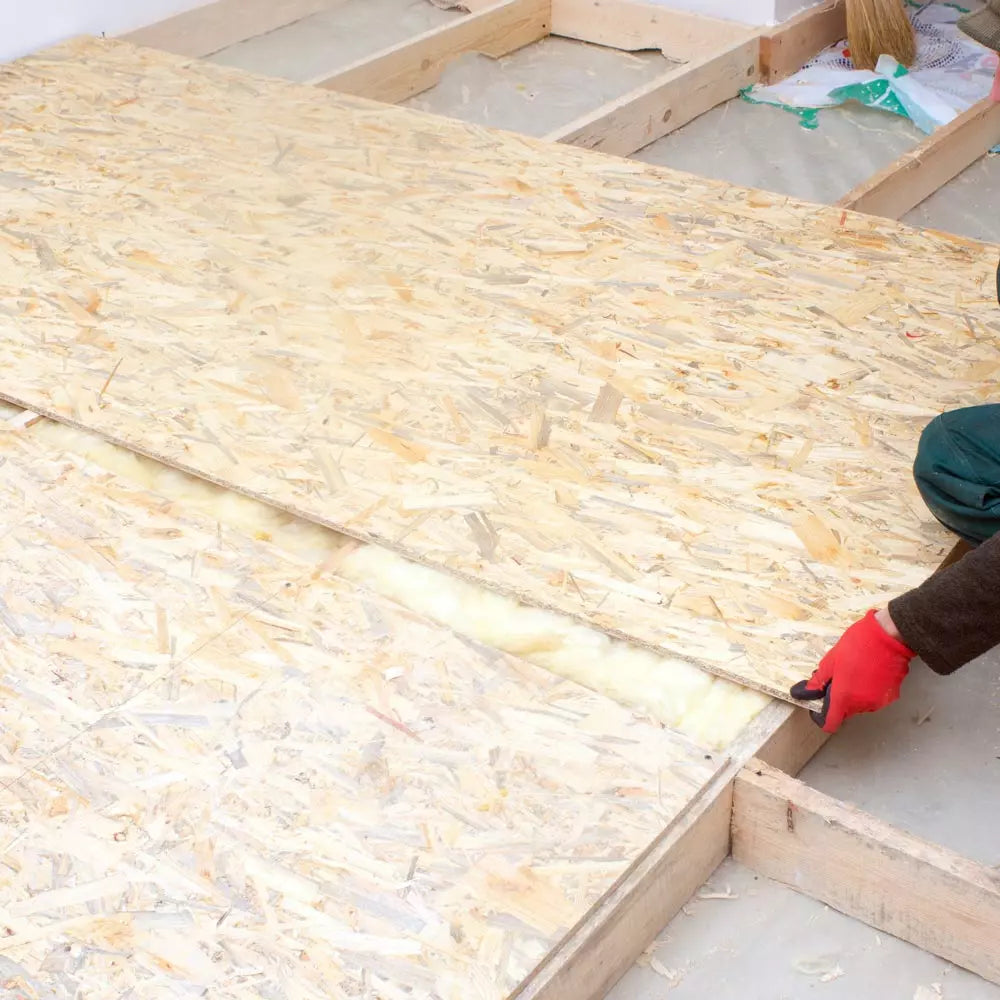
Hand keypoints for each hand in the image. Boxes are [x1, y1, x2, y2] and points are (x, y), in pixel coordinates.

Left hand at [790, 610, 914, 732]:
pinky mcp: (891, 696)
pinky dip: (867, 691)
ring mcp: (878, 702)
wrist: (888, 637)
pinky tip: (867, 673)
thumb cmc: (858, 645)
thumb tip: (805, 692)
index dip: (821, 717)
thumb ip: (817, 681)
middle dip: (837, 699)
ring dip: (853, 694)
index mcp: (844, 697)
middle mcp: (862, 705)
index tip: (818, 706)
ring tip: (854, 672)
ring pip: (859, 705)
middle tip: (836, 678)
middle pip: (845, 712)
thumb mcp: (830, 660)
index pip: (830, 723)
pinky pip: (873, 699)